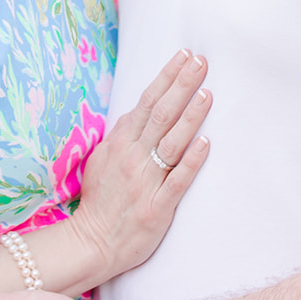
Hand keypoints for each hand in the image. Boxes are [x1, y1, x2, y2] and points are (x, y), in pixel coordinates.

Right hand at [70, 49, 210, 283]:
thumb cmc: (101, 200)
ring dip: (190, 117)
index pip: (146, 102)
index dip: (167, 77)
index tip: (185, 55)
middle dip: (182, 85)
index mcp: (119, 143)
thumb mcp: (102, 159)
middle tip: (201, 62)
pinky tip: (206, 143)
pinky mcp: (157, 208)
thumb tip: (139, 110)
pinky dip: (191, 161)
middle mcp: (132, 158)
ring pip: (171, 142)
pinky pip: (178, 181)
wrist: (92, 244)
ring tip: (207, 94)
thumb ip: (122, 135)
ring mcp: (145, 182)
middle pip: (160, 114)